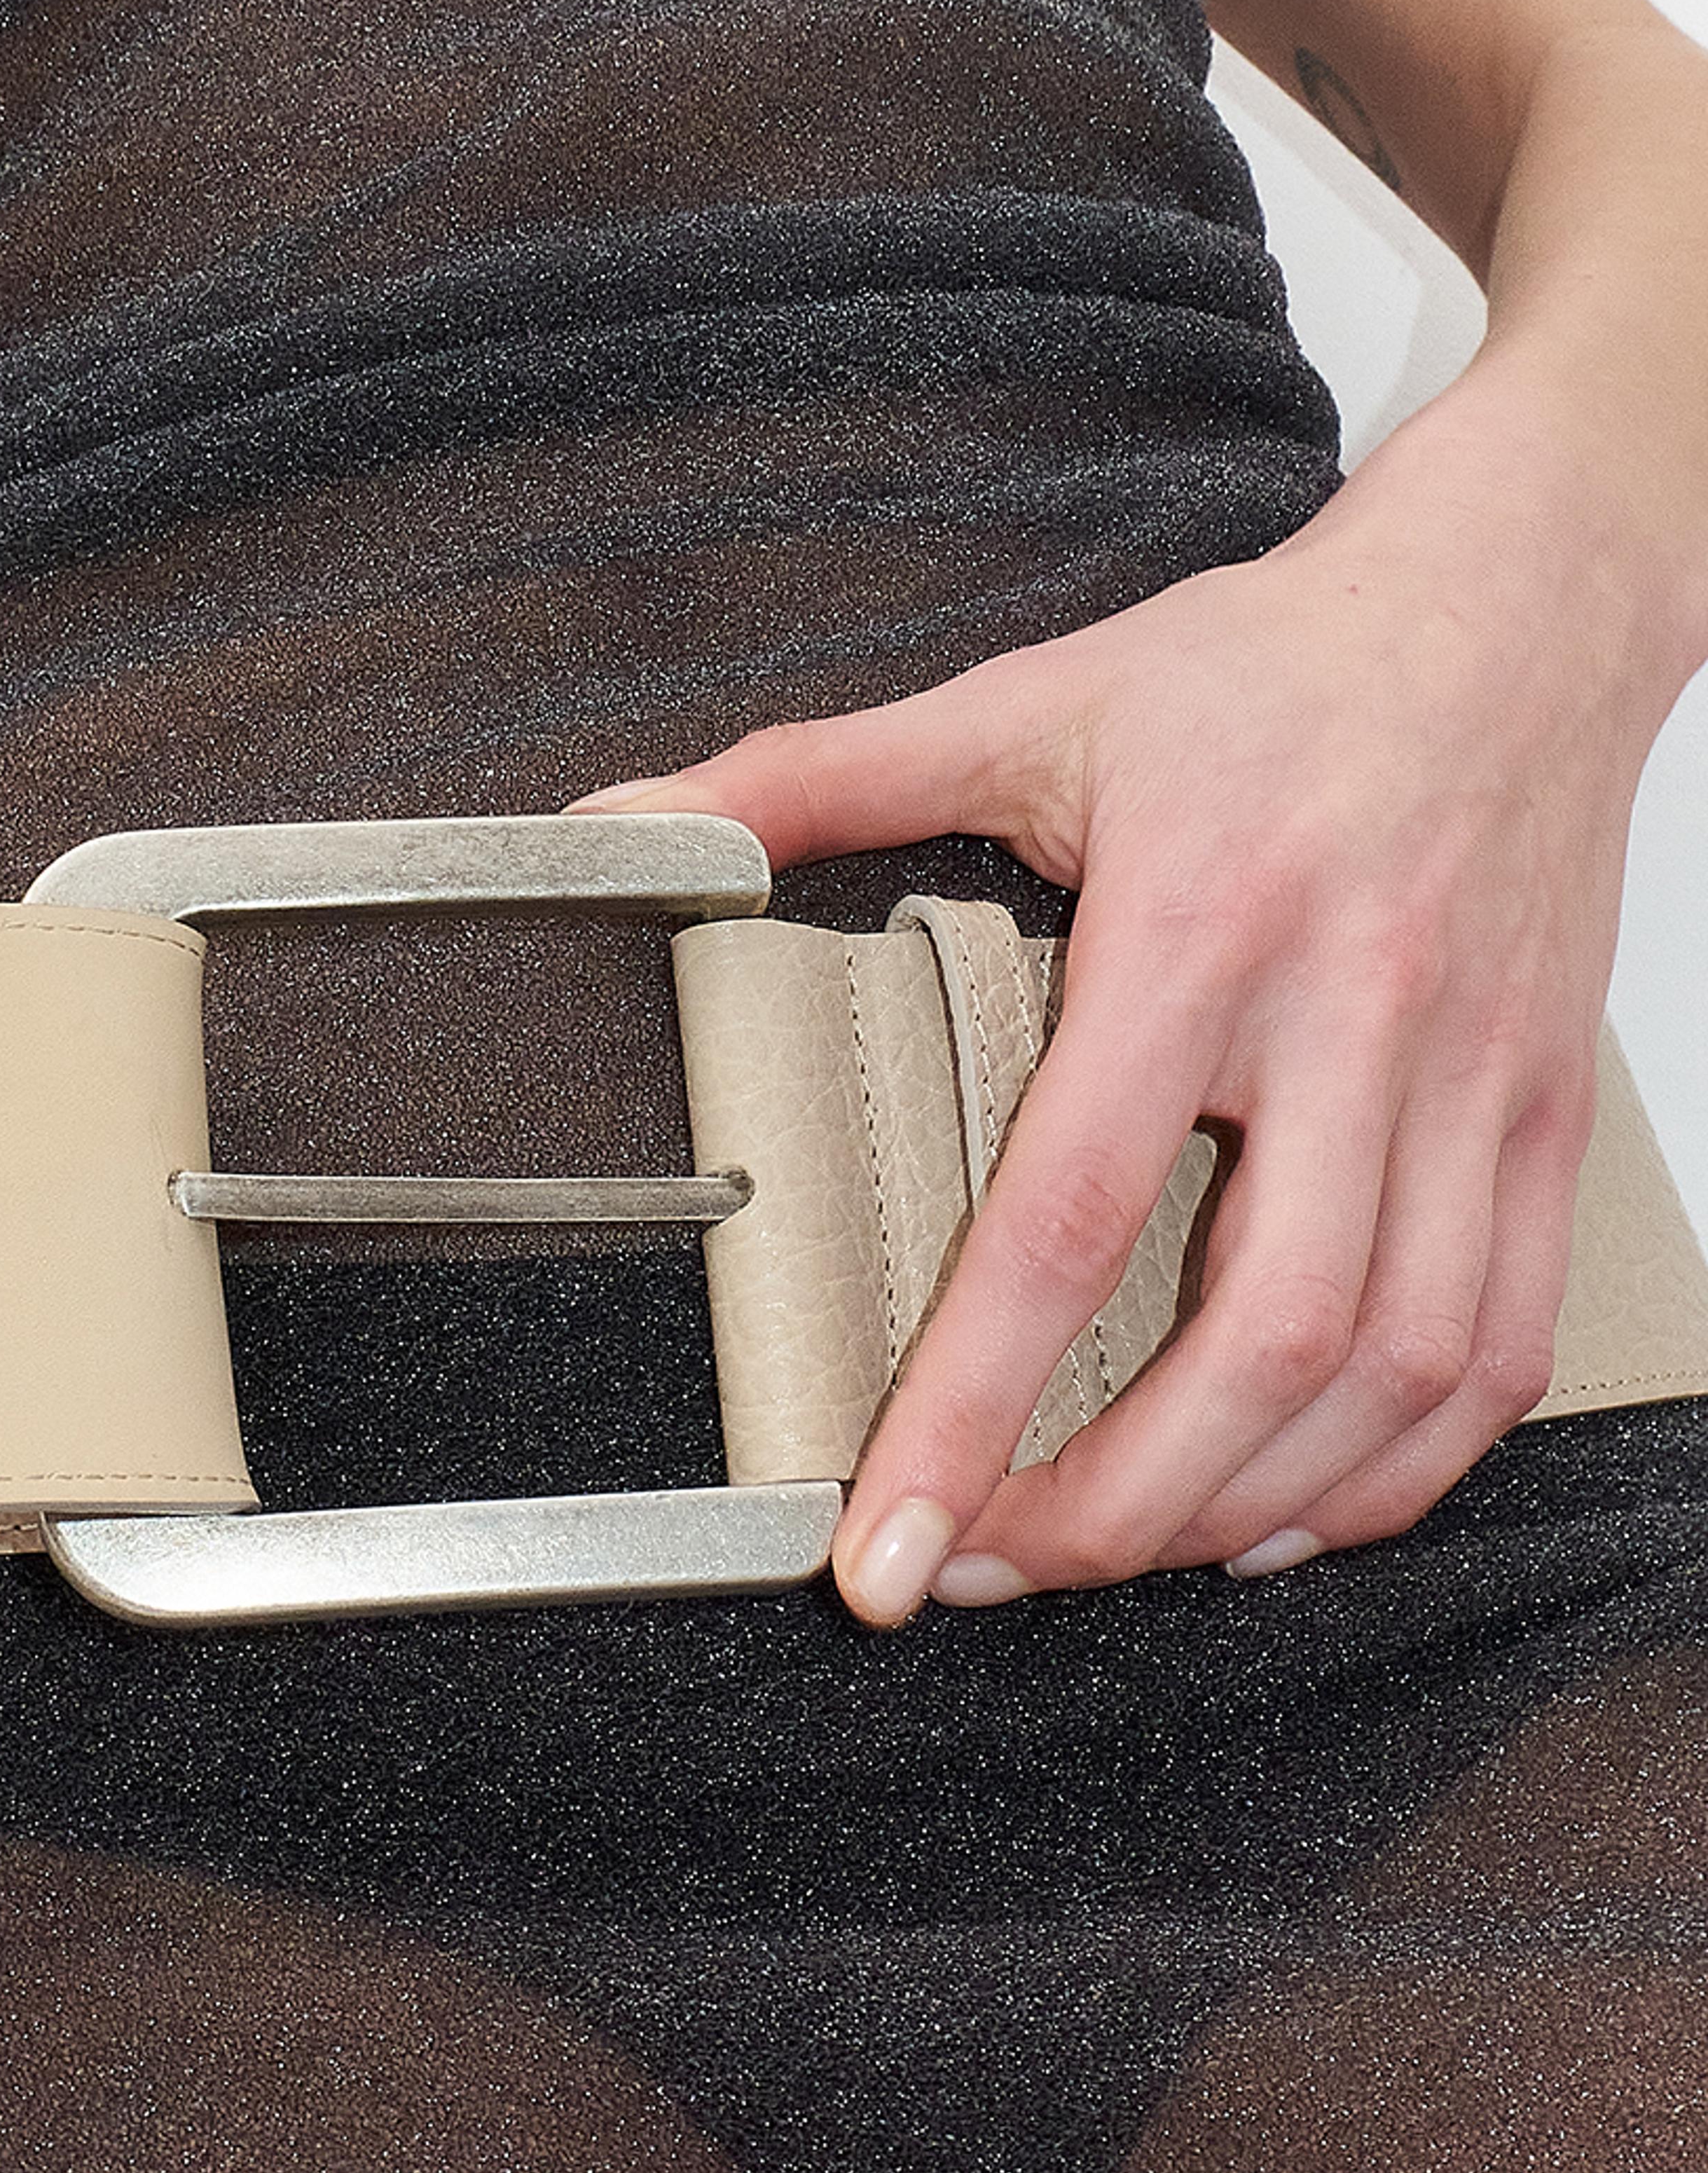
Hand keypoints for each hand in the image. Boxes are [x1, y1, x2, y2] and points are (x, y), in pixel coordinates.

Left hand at [575, 362, 1700, 1625]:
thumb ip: (817, 776)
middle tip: (986, 1570)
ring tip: (1113, 1553)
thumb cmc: (1274, 668)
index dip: (970, 1405)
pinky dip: (1394, 1469)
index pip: (1071, 1219)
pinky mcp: (1542, 1124)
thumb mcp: (1028, 699)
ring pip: (1391, 1375)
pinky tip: (1288, 1506)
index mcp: (1203, 930)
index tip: (888, 1534)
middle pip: (1260, 1343)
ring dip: (1248, 1507)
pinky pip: (1496, 1348)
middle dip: (1115, 1507)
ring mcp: (1469, 1087)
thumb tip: (630, 827)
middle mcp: (1352, 1022)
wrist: (1518, 602)